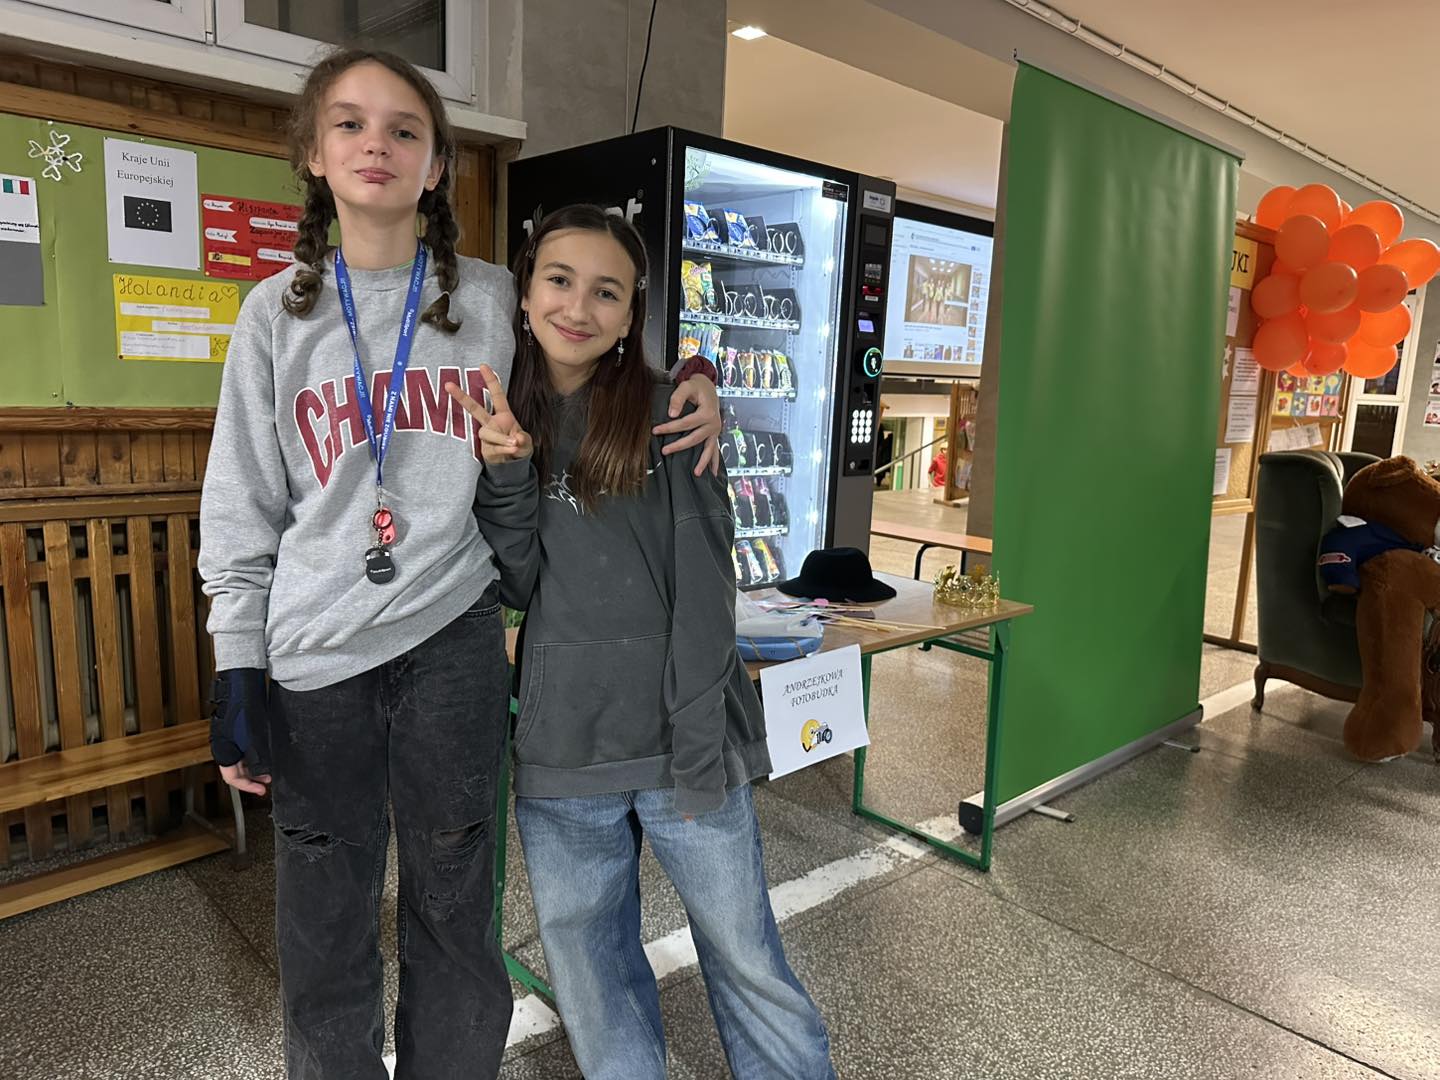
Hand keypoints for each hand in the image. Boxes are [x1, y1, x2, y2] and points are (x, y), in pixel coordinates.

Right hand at [211, 668, 271, 795]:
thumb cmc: (243, 710)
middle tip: (268, 780)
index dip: (248, 786)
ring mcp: (230, 737)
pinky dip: (255, 753)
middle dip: (253, 777)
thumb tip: (262, 772)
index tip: (262, 790)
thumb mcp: (253, 739)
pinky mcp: (238, 728)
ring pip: (242, 759)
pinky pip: (245, 747)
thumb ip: (256, 758)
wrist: (241, 685)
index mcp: (223, 751)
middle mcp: (224, 746)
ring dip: (255, 766)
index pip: (232, 778)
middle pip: (237, 770)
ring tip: (270, 767)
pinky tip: (267, 751)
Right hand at [446, 364, 532, 466]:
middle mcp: (491, 423)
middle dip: (461, 397)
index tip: (483, 365)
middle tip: (448, 385)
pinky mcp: (484, 449)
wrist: (513, 465)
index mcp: (503, 415)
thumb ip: (523, 439)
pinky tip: (513, 450)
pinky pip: (492, 447)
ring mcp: (486, 436)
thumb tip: (516, 439)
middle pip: (475, 408)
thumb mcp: (527, 442)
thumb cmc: (519, 446)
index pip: (497, 395)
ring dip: (502, 438)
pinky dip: (504, 449)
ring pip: (487, 433)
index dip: (490, 381)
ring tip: (515, 444)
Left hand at [656, 374, 721, 475]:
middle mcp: (713, 424)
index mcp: (707, 413)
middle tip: (664, 451)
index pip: (685, 423)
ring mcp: (715, 431)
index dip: (669, 428)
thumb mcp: (686, 386)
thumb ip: (677, 398)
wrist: (708, 387)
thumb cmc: (696, 386)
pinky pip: (715, 450)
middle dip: (679, 446)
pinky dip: (714, 462)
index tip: (655, 431)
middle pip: (694, 438)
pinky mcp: (714, 434)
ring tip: (695, 473)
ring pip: (708, 449)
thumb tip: (671, 414)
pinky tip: (712, 473)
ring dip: (702, 462)